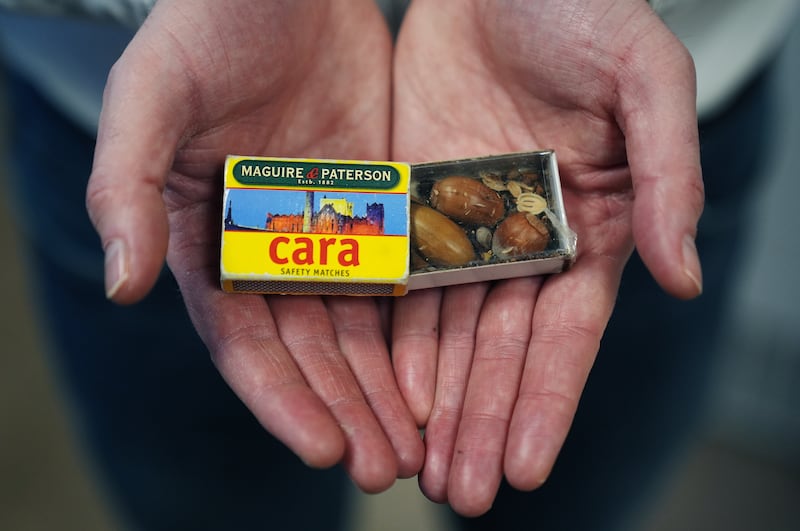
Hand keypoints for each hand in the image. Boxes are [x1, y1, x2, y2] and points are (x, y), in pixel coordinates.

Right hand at [86, 0, 422, 491]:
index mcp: (211, 245)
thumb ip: (127, 190)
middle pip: (311, 352)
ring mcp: (329, 234)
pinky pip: (403, 279)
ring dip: (386, 391)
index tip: (321, 446)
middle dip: (344, 412)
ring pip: (361, 330)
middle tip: (385, 468)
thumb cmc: (205, 31)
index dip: (280, 398)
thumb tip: (121, 286)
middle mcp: (272, 253)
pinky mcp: (381, 209)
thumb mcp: (151, 101)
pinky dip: (419, 331)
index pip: (245, 342)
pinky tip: (445, 373)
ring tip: (418, 446)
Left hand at [391, 0, 702, 514]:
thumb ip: (670, 177)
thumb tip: (687, 279)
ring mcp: (467, 226)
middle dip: (484, 421)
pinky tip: (385, 391)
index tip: (526, 466)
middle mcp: (526, 240)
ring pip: (448, 329)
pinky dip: (395, 338)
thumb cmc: (584, 10)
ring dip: (436, 400)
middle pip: (502, 348)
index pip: (566, 334)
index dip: (547, 400)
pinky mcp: (415, 202)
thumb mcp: (646, 80)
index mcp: (590, 225)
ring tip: (419, 467)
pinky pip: (402, 280)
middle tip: (463, 492)